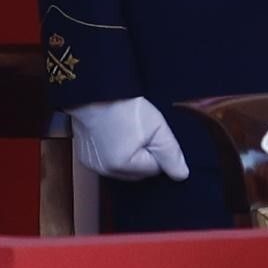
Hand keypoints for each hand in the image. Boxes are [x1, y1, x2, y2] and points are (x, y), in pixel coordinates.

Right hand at [66, 93, 190, 182]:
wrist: (95, 91)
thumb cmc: (124, 105)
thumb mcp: (156, 127)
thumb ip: (171, 154)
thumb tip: (182, 175)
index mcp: (123, 165)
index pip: (155, 169)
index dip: (157, 149)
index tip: (150, 132)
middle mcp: (106, 170)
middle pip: (138, 172)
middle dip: (144, 155)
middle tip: (139, 131)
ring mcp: (93, 165)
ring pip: (123, 168)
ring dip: (129, 156)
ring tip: (126, 132)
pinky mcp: (85, 158)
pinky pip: (108, 162)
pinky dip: (113, 153)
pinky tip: (113, 136)